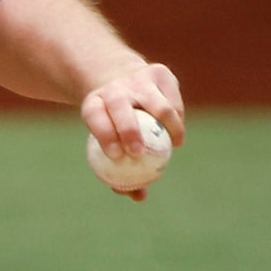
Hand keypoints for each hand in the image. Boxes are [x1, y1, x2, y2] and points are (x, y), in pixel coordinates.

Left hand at [80, 63, 183, 200]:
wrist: (120, 79)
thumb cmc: (113, 123)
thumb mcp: (109, 141)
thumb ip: (121, 169)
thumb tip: (139, 196)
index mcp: (93, 103)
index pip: (95, 118)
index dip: (104, 135)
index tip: (116, 156)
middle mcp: (114, 88)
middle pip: (120, 107)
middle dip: (129, 130)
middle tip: (139, 152)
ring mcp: (138, 78)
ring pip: (157, 104)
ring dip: (168, 125)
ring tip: (172, 144)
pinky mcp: (160, 73)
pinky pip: (174, 101)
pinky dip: (178, 119)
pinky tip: (177, 135)